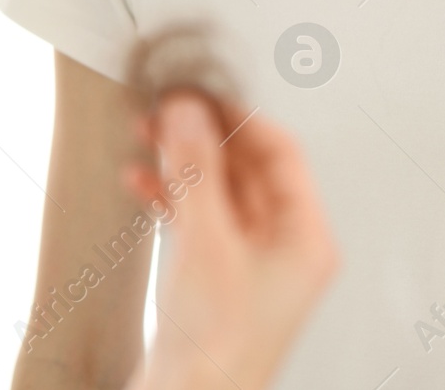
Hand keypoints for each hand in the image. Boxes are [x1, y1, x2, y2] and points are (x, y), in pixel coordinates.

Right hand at [121, 93, 337, 389]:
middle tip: (165, 109)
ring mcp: (249, 264)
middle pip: (246, 168)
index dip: (238, 117)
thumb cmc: (215, 348)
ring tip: (144, 135)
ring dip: (179, 162)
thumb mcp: (206, 241)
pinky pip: (196, 218)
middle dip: (201, 137)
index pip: (281, 153)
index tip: (198, 95)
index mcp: (306, 238)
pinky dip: (168, 195)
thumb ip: (196, 169)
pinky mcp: (216, 279)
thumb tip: (189, 110)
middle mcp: (284, 248)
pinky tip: (138, 179)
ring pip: (217, 191)